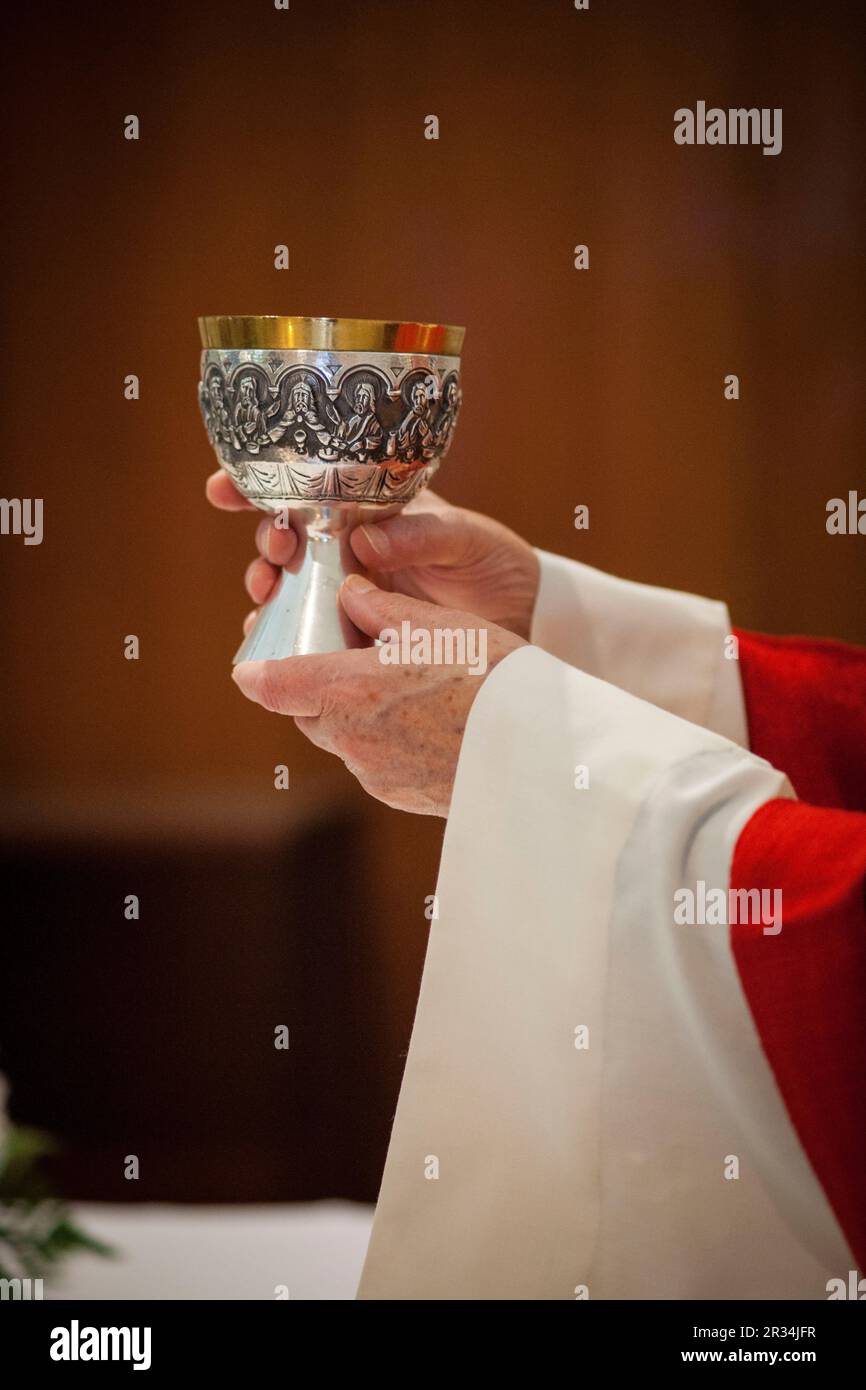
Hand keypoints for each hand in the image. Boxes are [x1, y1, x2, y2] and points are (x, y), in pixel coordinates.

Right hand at [205, 473, 540, 640]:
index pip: (312, 487)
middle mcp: (352, 547)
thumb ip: (423, 534)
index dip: (263, 483)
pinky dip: (282, 634)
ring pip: (290, 585)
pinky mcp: (355, 633)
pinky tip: (267, 639)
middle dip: (268, 538)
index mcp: (375, 509)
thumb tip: (367, 538)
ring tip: (266, 593)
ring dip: (268, 587)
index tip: (224, 488)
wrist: (523, 620)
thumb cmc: (496, 565)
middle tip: (277, 547)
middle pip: (290, 536)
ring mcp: (350, 592)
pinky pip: (308, 633)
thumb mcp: (470, 539)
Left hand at [231, 576, 526, 815]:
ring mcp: (374, 774)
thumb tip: (351, 592)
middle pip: (307, 710)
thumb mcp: (440, 625)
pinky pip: (375, 761)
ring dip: (356, 712)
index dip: (256, 670)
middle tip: (350, 656)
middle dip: (319, 685)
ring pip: (342, 736)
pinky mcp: (399, 794)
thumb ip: (383, 607)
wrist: (544, 754)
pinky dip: (386, 739)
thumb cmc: (495, 680)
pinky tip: (429, 720)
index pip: (270, 685)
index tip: (252, 660)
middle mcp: (351, 739)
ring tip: (404, 686)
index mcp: (350, 691)